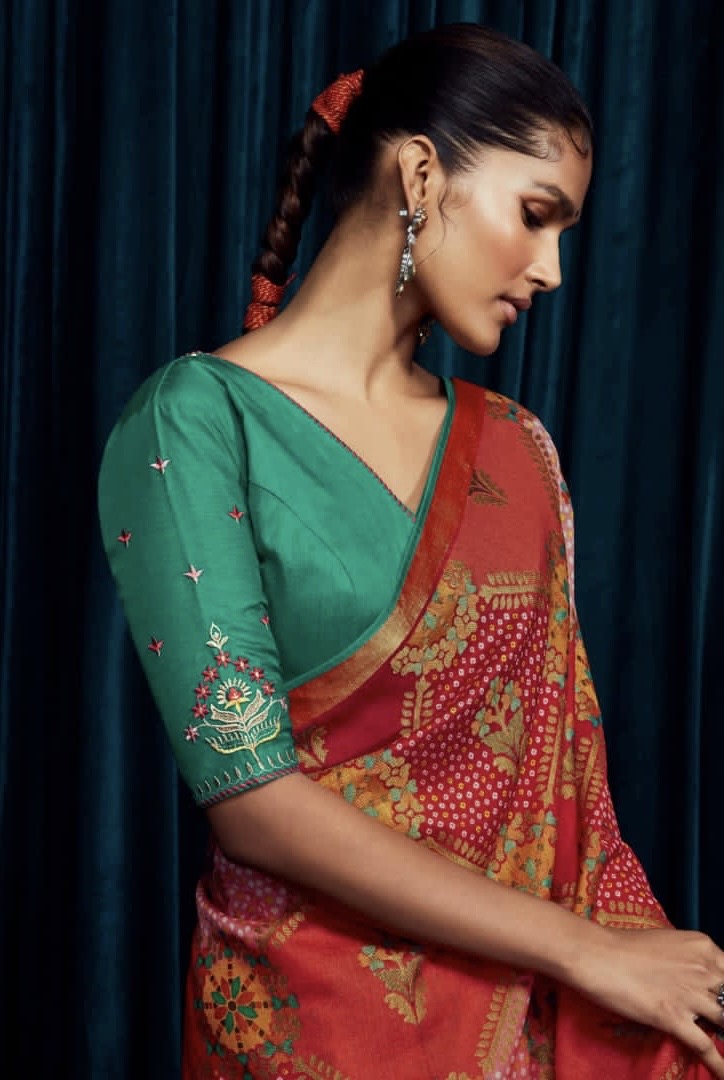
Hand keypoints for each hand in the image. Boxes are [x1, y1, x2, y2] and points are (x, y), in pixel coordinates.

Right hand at [575, 927, 723, 1076]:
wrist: (598, 955)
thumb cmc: (625, 945)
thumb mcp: (667, 942)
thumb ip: (689, 959)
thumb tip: (698, 977)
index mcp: (703, 947)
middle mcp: (703, 970)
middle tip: (719, 1018)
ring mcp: (691, 995)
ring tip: (723, 1040)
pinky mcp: (675, 1018)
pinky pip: (705, 1046)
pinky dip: (719, 1064)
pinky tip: (723, 1073)